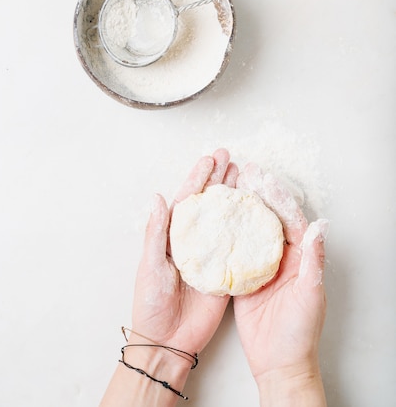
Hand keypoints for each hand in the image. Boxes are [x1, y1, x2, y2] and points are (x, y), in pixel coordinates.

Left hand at [131, 148, 237, 354]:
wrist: (167, 340)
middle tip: (231, 158)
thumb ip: (156, 232)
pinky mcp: (225, 273)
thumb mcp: (149, 265)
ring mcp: (210, 255)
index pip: (187, 200)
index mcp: (173, 236)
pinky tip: (258, 213)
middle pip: (209, 204)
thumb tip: (158, 197)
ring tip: (245, 176)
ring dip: (234, 197)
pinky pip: (238, 247)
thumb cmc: (151, 303)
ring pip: (225, 220)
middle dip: (219, 179)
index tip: (209, 159)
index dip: (198, 178)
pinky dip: (248, 229)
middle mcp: (194, 241)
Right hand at [234, 164, 327, 402]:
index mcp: (300, 257)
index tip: (263, 177)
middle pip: (268, 218)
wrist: (279, 363)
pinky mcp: (243, 279)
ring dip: (241, 208)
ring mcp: (261, 266)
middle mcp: (281, 257)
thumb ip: (313, 261)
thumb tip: (318, 227)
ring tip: (228, 186)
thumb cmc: (300, 333)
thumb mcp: (311, 295)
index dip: (277, 196)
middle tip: (244, 172)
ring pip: (250, 230)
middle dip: (257, 194)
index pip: (289, 218)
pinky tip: (216, 219)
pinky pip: (235, 251)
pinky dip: (226, 234)